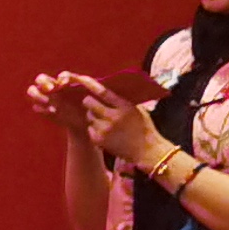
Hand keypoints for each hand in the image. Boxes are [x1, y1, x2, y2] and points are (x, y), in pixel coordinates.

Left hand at [29, 70, 150, 164]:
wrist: (146, 150)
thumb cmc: (144, 128)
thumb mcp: (138, 110)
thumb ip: (124, 101)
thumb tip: (108, 90)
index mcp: (125, 107)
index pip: (104, 92)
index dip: (91, 85)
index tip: (82, 79)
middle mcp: (114, 117)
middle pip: (89, 103)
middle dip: (89, 101)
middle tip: (91, 102)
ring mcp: (105, 129)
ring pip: (89, 116)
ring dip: (93, 116)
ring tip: (105, 120)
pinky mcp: (99, 139)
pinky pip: (89, 128)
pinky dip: (94, 128)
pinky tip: (105, 131)